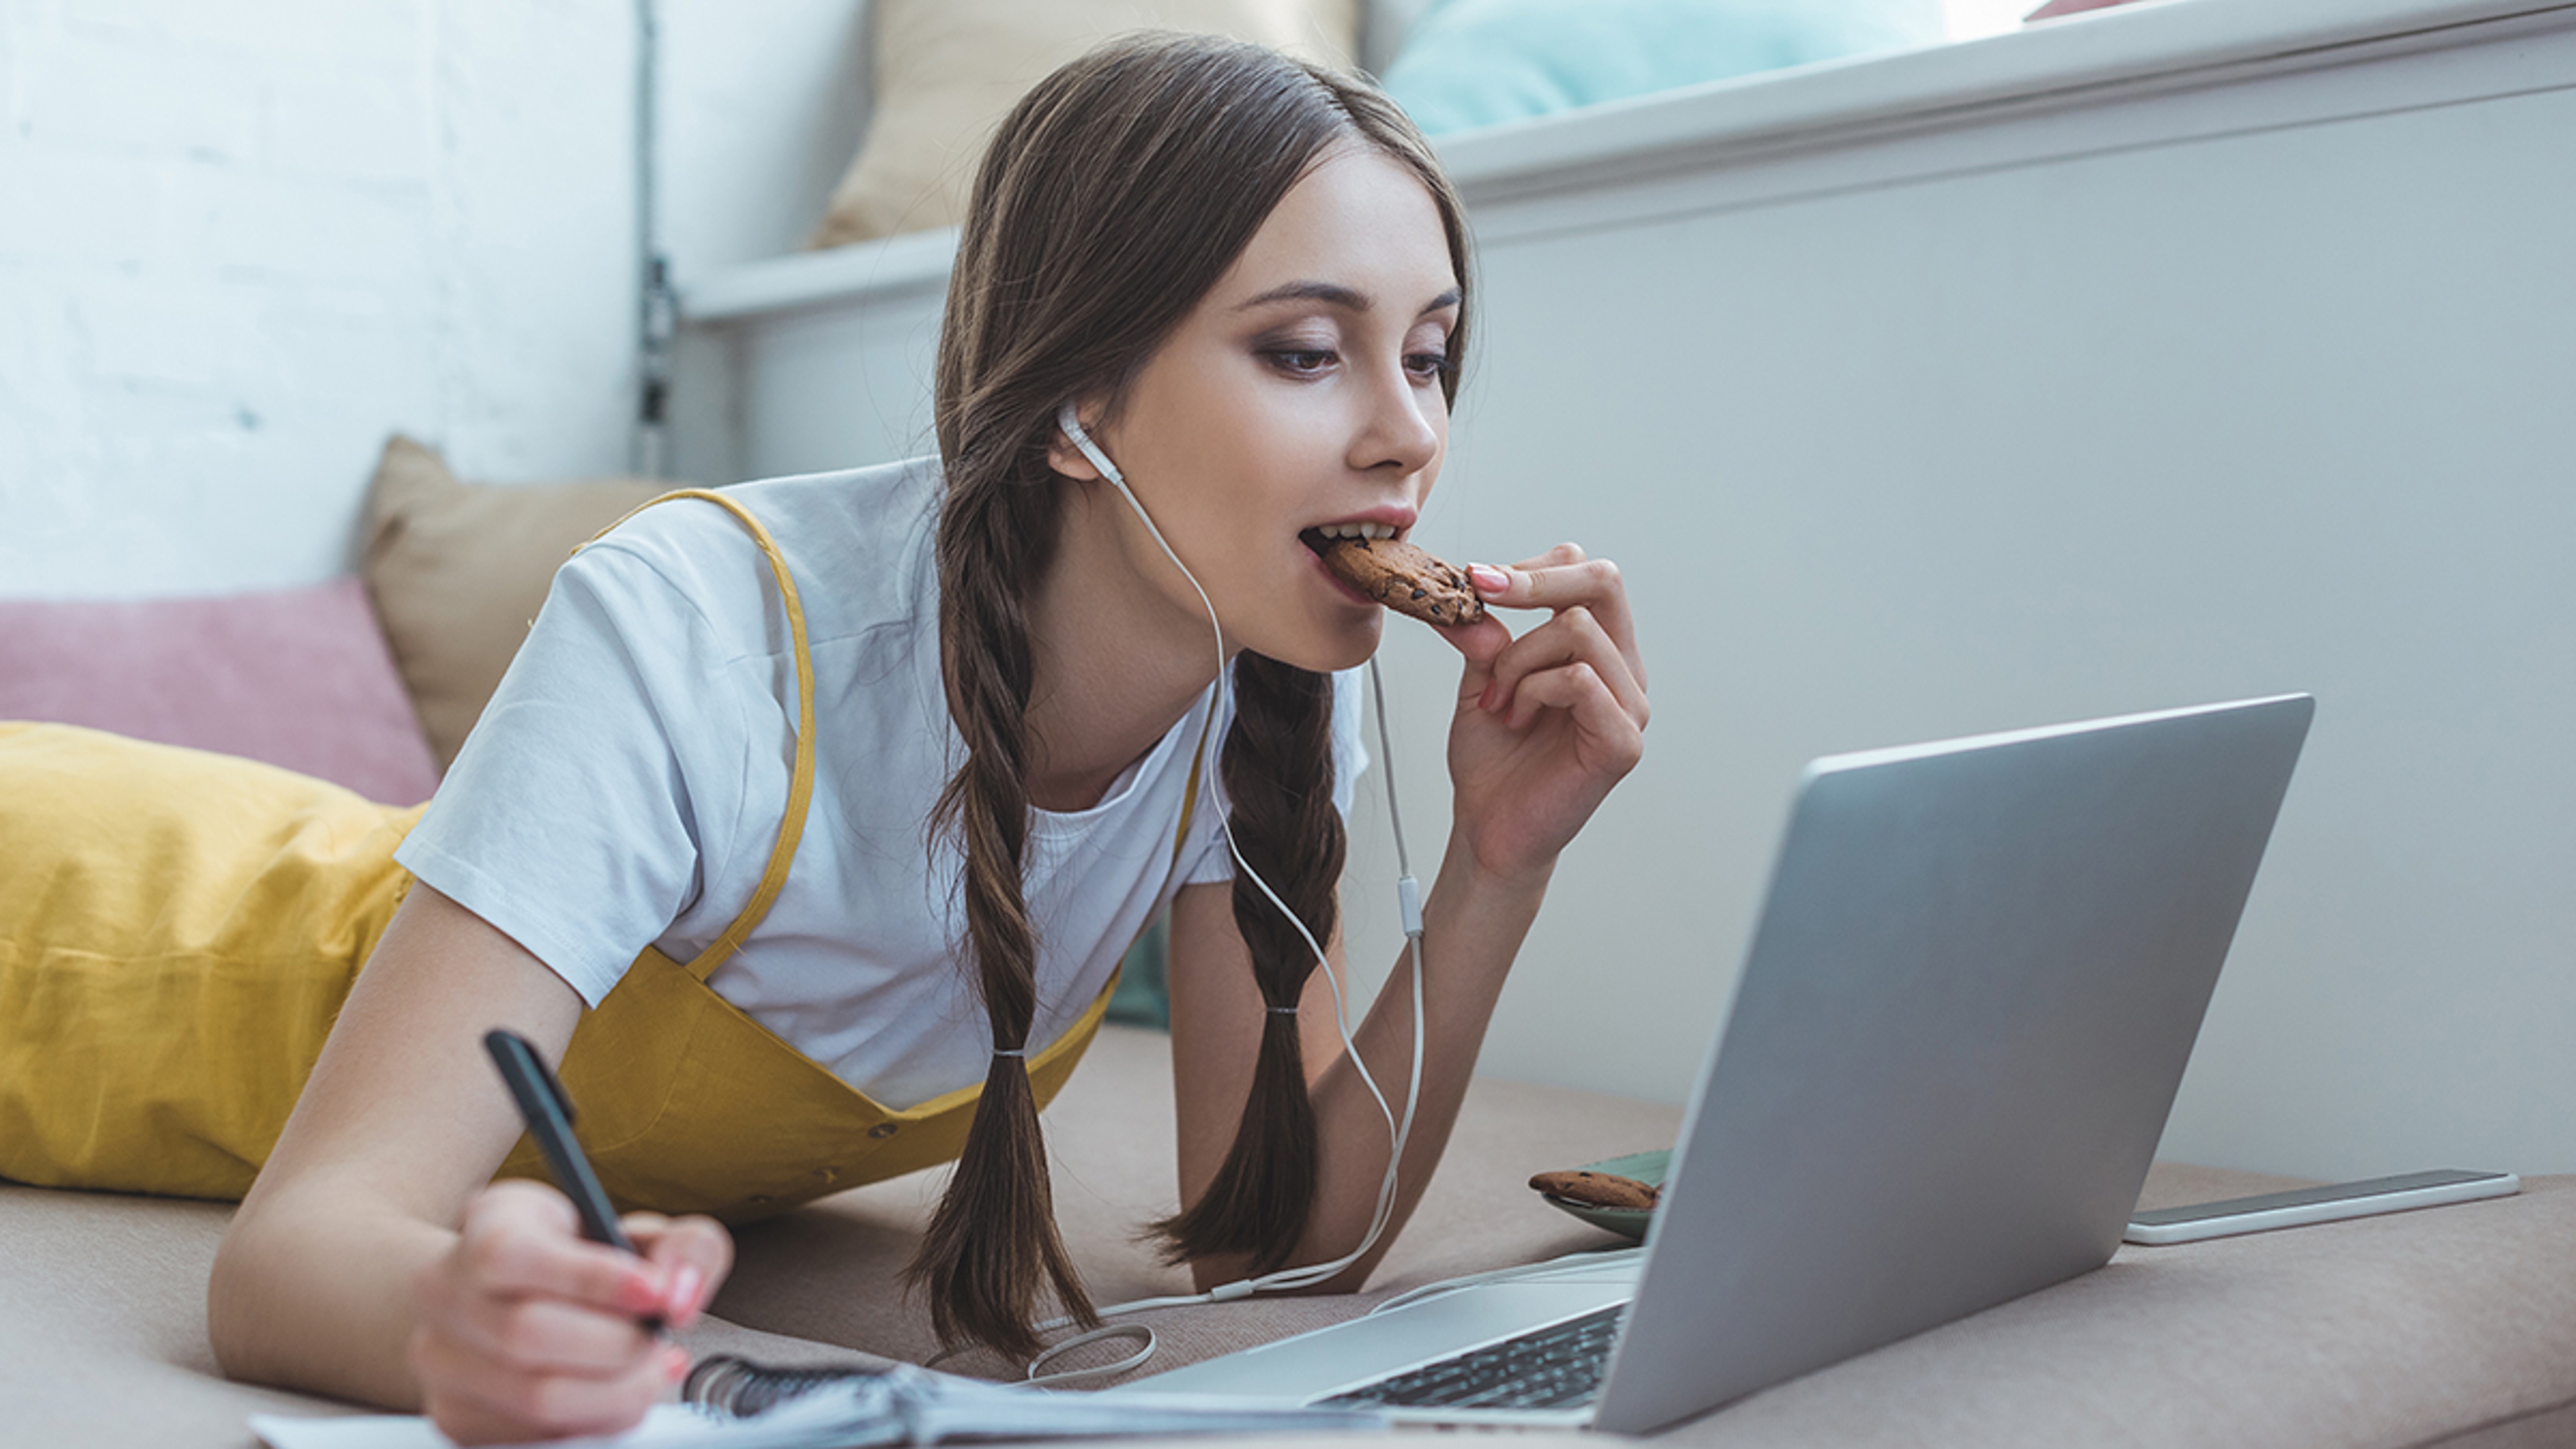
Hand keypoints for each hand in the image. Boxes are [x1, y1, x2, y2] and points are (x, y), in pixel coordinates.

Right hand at [410, 1180, 730, 1443]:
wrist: (512, 1296)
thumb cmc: (582, 1262)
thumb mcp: (640, 1233)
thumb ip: (685, 1249)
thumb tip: (678, 1297)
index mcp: (487, 1229)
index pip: (515, 1256)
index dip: (593, 1279)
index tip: (657, 1292)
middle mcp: (445, 1293)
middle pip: (528, 1335)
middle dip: (617, 1344)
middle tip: (657, 1339)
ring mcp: (443, 1362)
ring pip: (535, 1398)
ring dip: (616, 1391)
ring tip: (646, 1368)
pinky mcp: (458, 1418)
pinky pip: (538, 1437)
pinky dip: (598, 1422)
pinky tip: (618, 1392)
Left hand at [1435, 543, 1648, 883]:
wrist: (1489, 829)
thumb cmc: (1494, 759)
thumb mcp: (1482, 677)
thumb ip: (1486, 631)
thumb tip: (1476, 584)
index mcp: (1600, 648)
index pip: (1587, 573)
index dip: (1532, 567)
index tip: (1476, 578)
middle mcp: (1624, 670)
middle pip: (1603, 582)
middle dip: (1534, 582)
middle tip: (1482, 591)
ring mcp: (1631, 706)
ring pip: (1579, 629)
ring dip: (1518, 657)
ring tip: (1498, 698)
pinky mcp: (1623, 741)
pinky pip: (1580, 679)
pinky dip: (1532, 689)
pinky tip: (1514, 717)